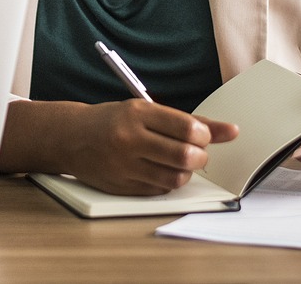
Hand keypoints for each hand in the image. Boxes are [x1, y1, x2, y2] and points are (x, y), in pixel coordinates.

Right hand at [65, 101, 238, 194]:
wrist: (70, 137)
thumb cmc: (112, 121)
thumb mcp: (145, 111)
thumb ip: (188, 122)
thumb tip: (231, 131)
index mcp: (136, 113)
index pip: (187, 128)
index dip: (204, 136)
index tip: (201, 136)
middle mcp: (129, 138)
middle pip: (186, 156)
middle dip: (199, 156)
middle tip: (194, 151)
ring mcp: (124, 164)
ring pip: (176, 178)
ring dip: (185, 172)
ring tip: (177, 161)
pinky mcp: (122, 186)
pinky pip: (161, 190)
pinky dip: (167, 181)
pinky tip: (158, 169)